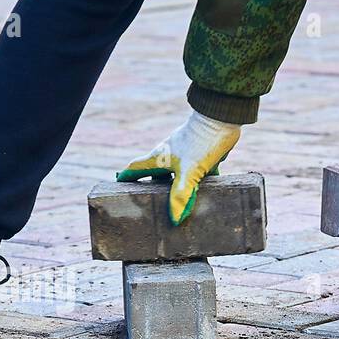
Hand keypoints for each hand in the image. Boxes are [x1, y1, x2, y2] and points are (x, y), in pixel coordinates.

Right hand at [117, 109, 241, 224]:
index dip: (127, 177)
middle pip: (156, 173)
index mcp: (159, 157)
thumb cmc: (200, 143)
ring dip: (177, 186)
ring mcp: (186, 154)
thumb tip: (174, 218)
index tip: (119, 184)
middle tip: (149, 200)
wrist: (220, 119)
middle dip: (152, 186)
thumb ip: (181, 195)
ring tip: (177, 201)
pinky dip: (199, 183)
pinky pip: (198, 172)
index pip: (137, 168)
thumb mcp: (189, 171)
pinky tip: (206, 193)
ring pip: (178, 173)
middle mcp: (170, 155)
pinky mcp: (202, 154)